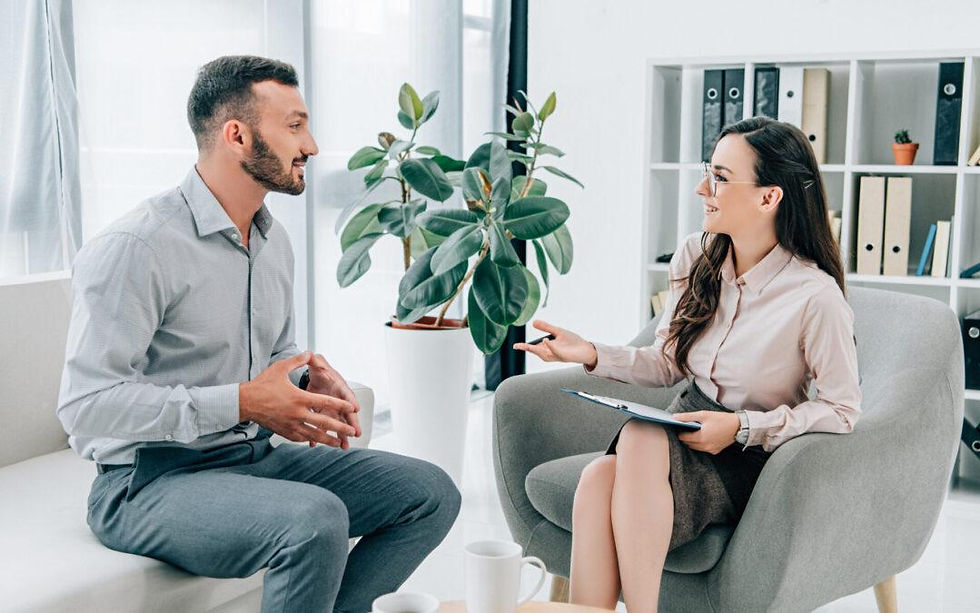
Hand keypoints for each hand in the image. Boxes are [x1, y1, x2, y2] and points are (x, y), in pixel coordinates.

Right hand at [239, 352, 356, 447]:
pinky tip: (316, 440)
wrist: (244, 402)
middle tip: (353, 432)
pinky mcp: (284, 432)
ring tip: (339, 443)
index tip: (352, 409)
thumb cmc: (262, 384)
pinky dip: (310, 439)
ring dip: (328, 440)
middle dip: (340, 429)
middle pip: (324, 423)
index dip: (341, 406)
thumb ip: (297, 360)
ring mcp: (291, 425)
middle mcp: (297, 414)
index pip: (325, 403)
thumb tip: (309, 352)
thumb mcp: (280, 368)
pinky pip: (301, 438)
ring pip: (313, 435)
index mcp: (299, 398)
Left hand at [304, 353, 361, 448]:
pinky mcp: (323, 414)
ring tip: (343, 446)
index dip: (351, 401)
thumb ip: (314, 359)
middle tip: (355, 434)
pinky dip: (319, 435)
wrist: (314, 376)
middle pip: (347, 413)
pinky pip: (323, 426)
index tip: (356, 408)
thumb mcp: (317, 362)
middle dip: (351, 424)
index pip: (347, 394)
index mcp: (339, 387)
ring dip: (340, 435)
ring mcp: (332, 409)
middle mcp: (338, 400)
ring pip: (338, 423)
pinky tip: (315, 443)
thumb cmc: (319, 369)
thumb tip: (310, 354)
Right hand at [513, 320, 598, 367]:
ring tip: (527, 346)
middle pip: (536, 352)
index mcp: (548, 348)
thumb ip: (546, 327)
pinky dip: (550, 346)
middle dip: (527, 349)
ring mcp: (557, 355)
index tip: (515, 346)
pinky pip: (555, 351)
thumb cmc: (573, 342)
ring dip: (536, 349)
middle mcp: (551, 353)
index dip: (524, 347)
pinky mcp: (564, 356)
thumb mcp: (558, 331)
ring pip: (544, 353)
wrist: (586, 349)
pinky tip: (546, 340)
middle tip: (517, 346)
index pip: (534, 347)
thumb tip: (533, 322)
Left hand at [675, 411, 739, 454]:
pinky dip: (700, 444)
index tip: (678, 428)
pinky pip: (704, 449)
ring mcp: (711, 450)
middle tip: (685, 429)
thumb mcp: (703, 415)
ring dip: (692, 441)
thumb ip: (687, 417)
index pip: (684, 438)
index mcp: (701, 438)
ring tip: (694, 432)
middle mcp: (705, 446)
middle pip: (689, 444)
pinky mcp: (715, 450)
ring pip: (696, 447)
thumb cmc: (721, 419)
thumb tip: (675, 417)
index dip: (680, 432)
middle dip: (685, 437)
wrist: (738, 426)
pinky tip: (702, 436)